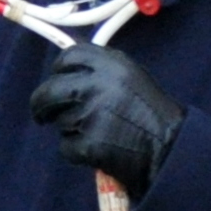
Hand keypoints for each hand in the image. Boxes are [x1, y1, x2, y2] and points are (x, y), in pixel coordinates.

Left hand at [30, 43, 185, 197]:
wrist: (169, 149)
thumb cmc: (152, 114)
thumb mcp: (132, 77)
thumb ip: (101, 70)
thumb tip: (67, 68)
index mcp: (111, 64)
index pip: (68, 57)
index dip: (58, 70)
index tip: (56, 80)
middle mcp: (97, 85)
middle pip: (49, 90)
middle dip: (41, 104)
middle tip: (42, 114)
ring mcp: (90, 115)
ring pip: (59, 121)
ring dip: (70, 129)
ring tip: (98, 134)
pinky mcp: (87, 143)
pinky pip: (66, 147)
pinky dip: (77, 152)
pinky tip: (97, 151)